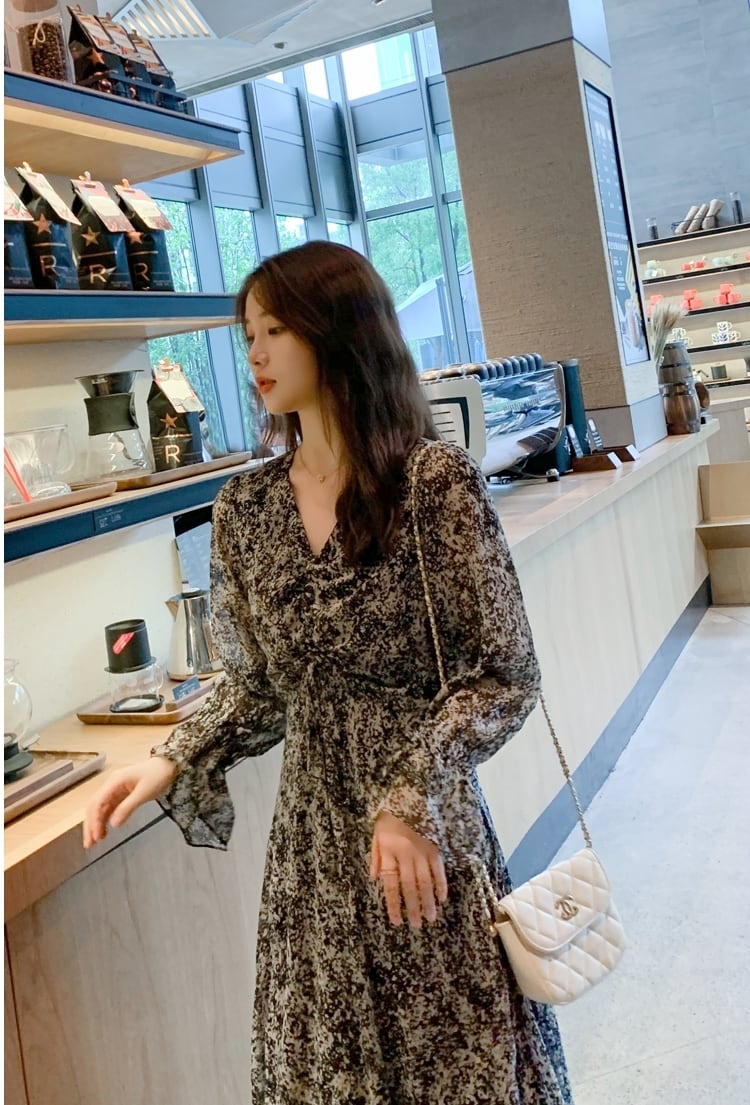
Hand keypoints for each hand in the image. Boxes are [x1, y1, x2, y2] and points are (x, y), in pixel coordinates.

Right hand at [82, 756, 177, 848]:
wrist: (169, 765)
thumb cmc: (158, 775)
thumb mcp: (144, 793)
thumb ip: (128, 808)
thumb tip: (113, 824)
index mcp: (114, 781)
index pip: (98, 803)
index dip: (95, 821)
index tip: (96, 836)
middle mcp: (111, 784)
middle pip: (94, 806)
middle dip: (90, 825)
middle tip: (89, 844)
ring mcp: (115, 789)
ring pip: (99, 808)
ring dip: (96, 824)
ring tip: (96, 841)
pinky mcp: (120, 794)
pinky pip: (108, 808)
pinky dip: (104, 819)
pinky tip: (104, 831)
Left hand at [369, 811, 447, 929]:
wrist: (411, 794)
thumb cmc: (390, 816)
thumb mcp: (376, 833)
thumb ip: (375, 856)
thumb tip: (375, 878)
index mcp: (389, 852)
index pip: (391, 884)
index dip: (394, 904)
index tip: (397, 921)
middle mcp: (406, 854)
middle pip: (410, 887)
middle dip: (413, 908)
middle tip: (416, 925)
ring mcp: (422, 851)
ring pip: (425, 881)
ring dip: (428, 901)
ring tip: (430, 918)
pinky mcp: (435, 846)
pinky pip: (439, 868)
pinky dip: (441, 883)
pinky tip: (442, 898)